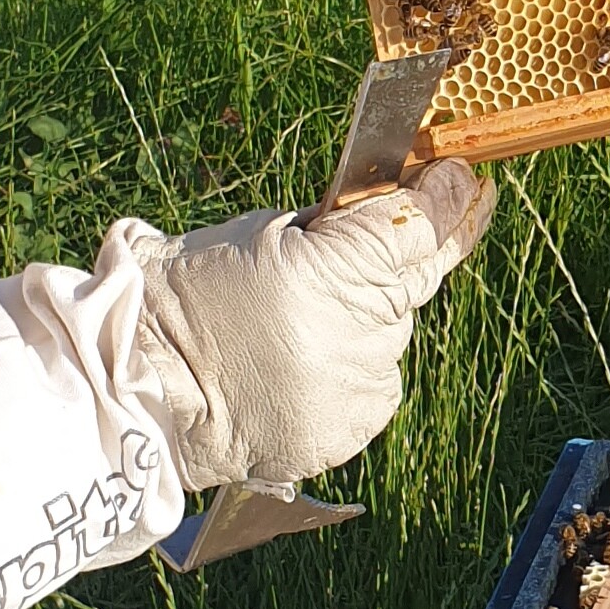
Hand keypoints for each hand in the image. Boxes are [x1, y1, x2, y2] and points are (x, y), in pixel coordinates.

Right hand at [127, 165, 493, 490]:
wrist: (147, 390)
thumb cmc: (189, 297)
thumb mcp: (259, 233)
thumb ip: (337, 222)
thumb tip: (400, 198)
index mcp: (334, 269)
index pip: (418, 225)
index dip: (447, 198)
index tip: (462, 179)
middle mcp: (361, 332)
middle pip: (413, 280)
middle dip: (403, 260)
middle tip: (385, 244)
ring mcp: (359, 386)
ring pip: (390, 337)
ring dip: (364, 325)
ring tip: (295, 329)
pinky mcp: (351, 429)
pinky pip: (372, 384)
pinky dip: (350, 372)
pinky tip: (299, 367)